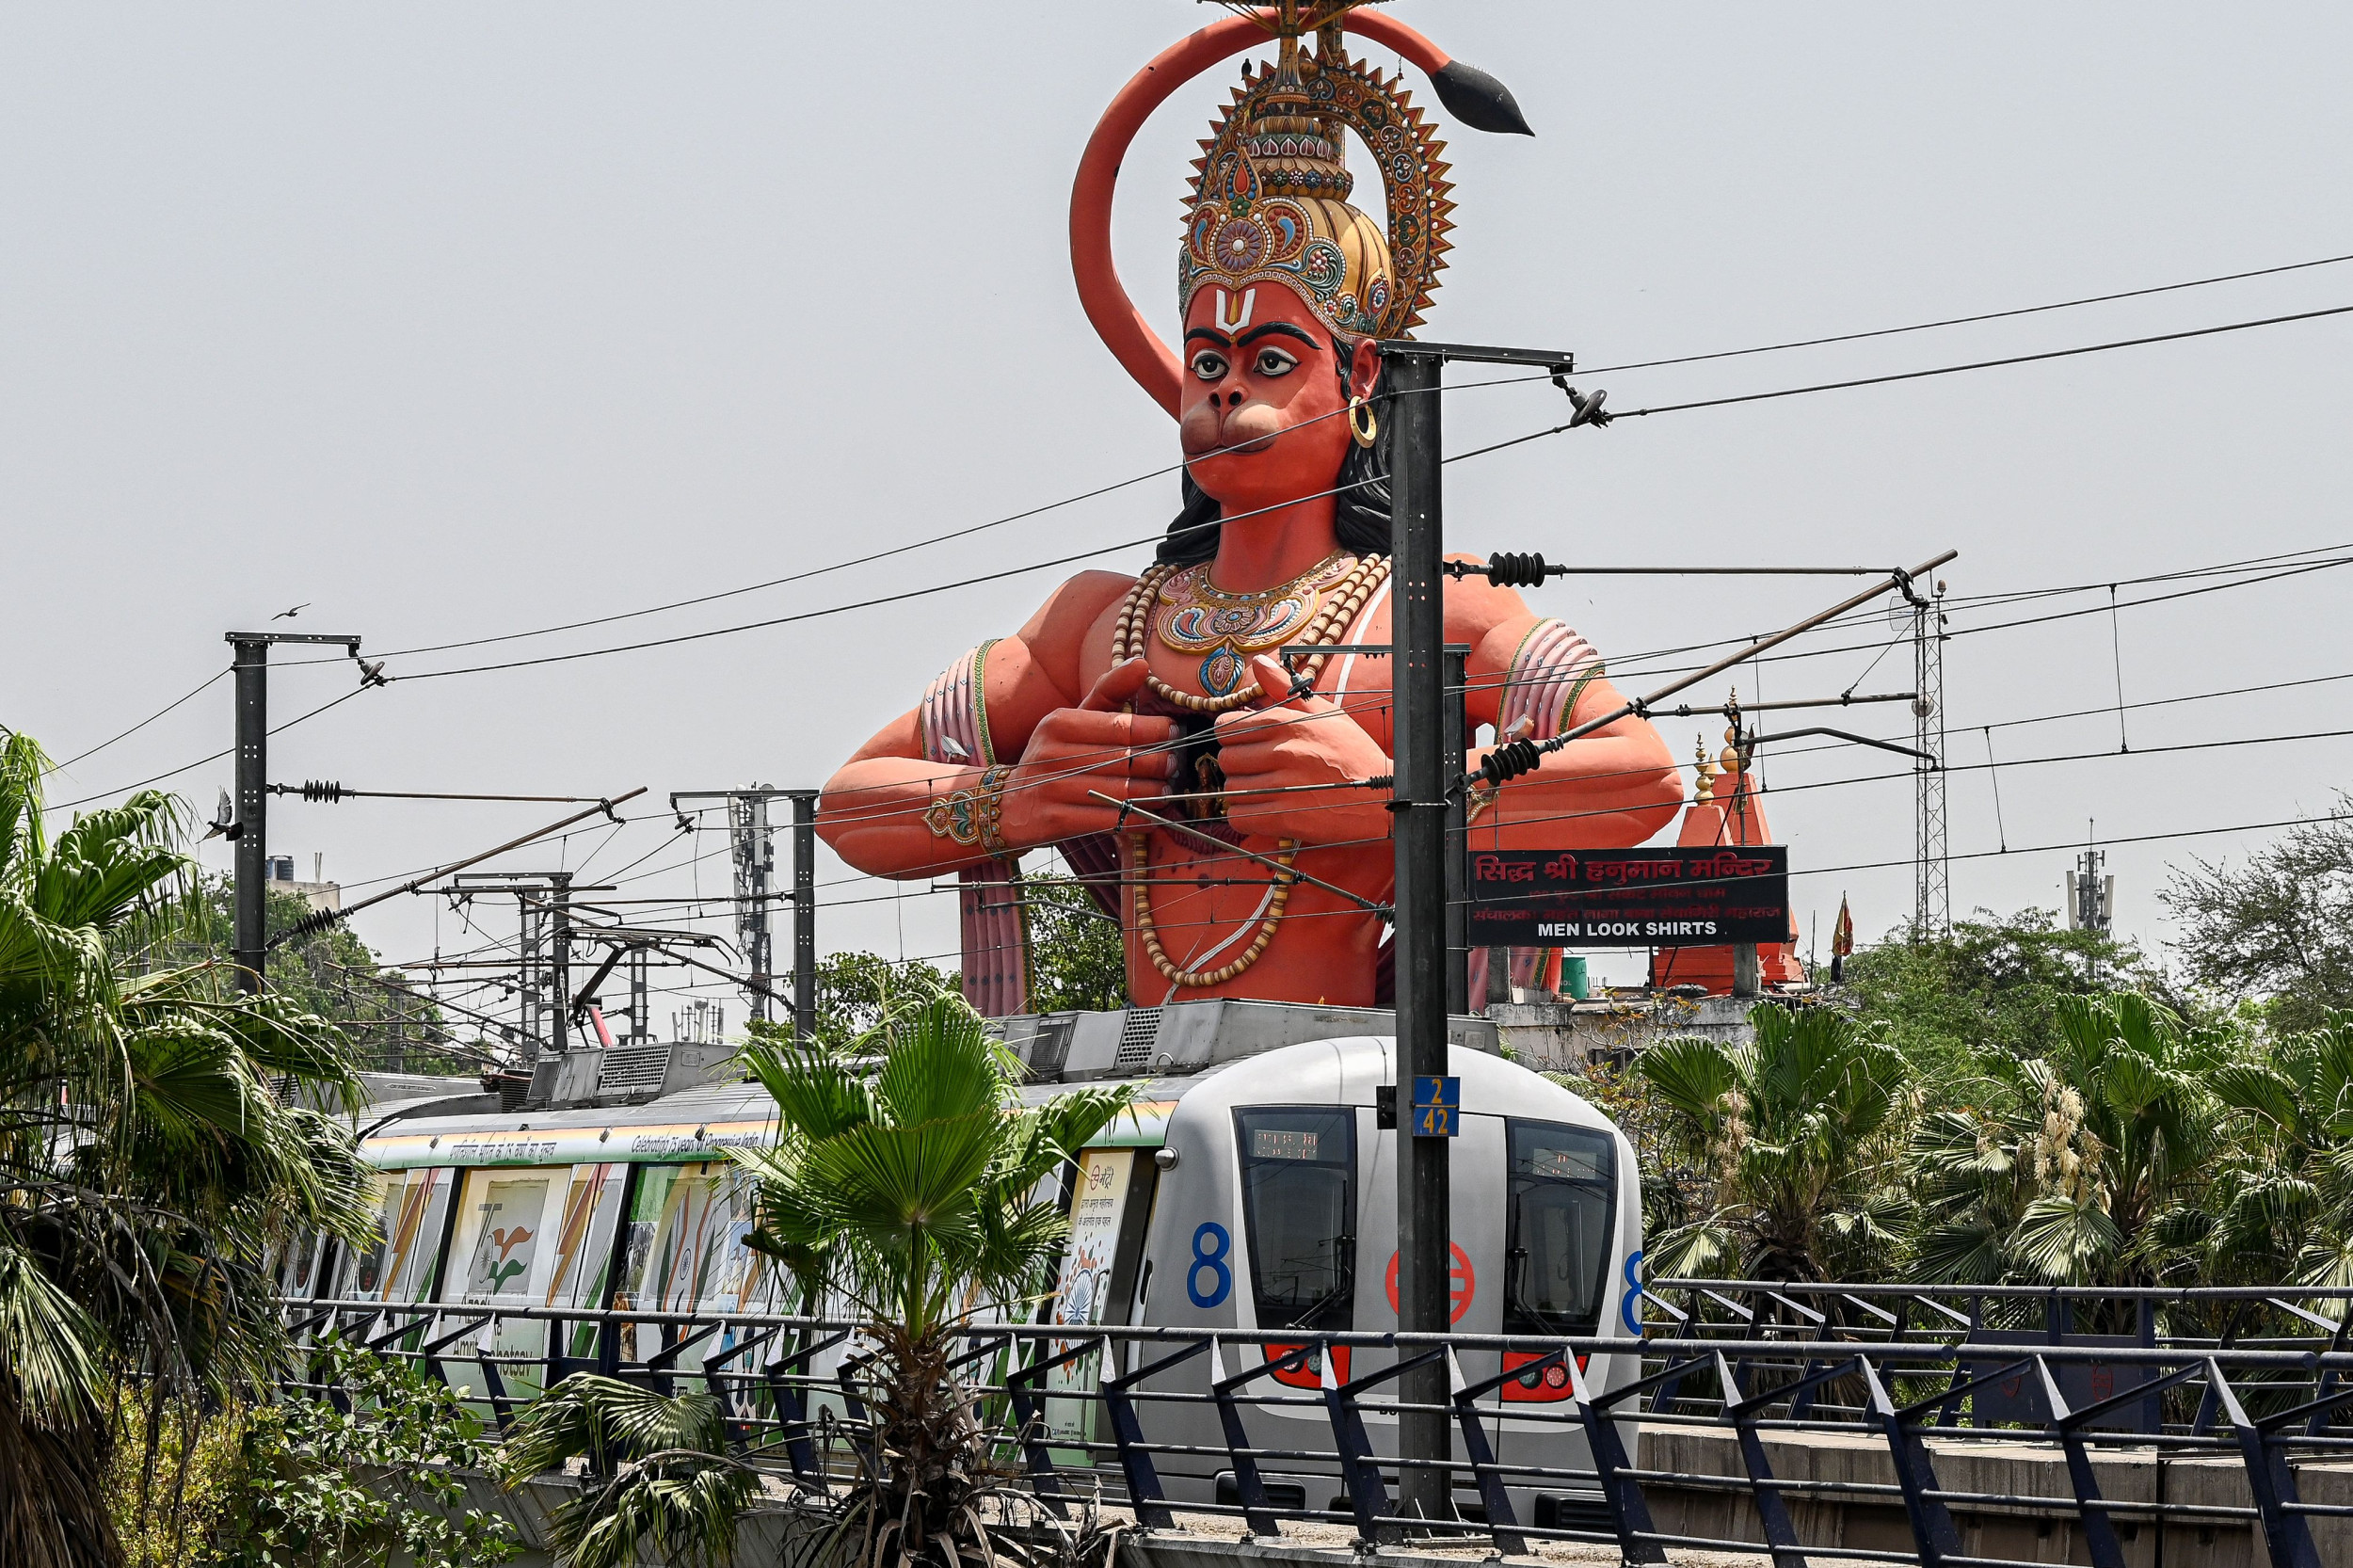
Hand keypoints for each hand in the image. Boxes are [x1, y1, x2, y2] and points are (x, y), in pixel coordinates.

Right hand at [999, 659, 1175, 846]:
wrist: (1007, 803)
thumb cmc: (1053, 757)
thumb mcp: (1073, 719)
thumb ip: (1109, 691)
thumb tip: (1143, 663)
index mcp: (1059, 723)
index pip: (1120, 725)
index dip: (1156, 730)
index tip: (1174, 731)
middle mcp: (1052, 754)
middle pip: (1124, 759)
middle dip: (1158, 763)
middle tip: (1174, 765)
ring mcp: (1051, 789)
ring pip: (1120, 792)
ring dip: (1152, 793)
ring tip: (1166, 790)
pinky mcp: (1054, 821)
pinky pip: (1109, 820)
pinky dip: (1137, 819)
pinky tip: (1151, 815)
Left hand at [1212, 656, 1394, 844]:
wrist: (1383, 795)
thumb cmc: (1352, 752)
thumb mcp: (1324, 712)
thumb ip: (1283, 687)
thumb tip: (1258, 661)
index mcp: (1287, 724)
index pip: (1226, 728)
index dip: (1231, 736)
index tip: (1246, 743)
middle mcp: (1283, 752)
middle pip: (1226, 760)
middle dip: (1237, 765)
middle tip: (1258, 769)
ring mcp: (1284, 787)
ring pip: (1232, 790)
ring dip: (1243, 792)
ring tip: (1267, 789)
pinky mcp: (1286, 819)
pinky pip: (1241, 817)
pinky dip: (1246, 816)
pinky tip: (1264, 809)